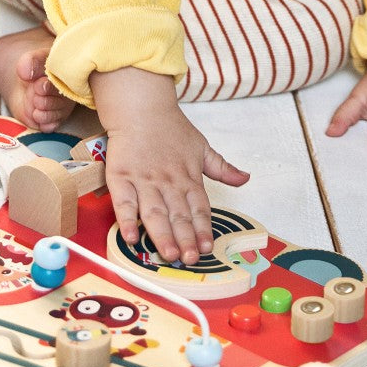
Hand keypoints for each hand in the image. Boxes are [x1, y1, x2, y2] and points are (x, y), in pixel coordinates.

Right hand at [91, 68, 249, 265]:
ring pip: (154, 213)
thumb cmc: (169, 127)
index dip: (204, 229)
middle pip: (178, 215)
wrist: (140, 107)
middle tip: (190, 259)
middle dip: (185, 239)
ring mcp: (143, 180)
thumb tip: (245, 178)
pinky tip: (130, 237)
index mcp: (188, 177)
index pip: (199, 208)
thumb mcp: (201, 146)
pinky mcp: (121, 177)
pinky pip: (124, 202)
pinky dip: (127, 220)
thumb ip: (222, 168)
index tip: (207, 248)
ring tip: (169, 254)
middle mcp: (167, 182)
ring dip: (162, 235)